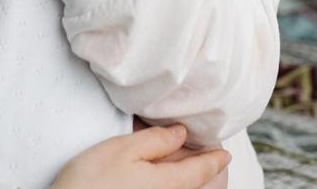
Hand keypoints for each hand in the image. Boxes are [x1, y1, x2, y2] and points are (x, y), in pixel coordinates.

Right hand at [51, 124, 230, 188]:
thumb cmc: (91, 181)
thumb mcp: (124, 150)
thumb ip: (156, 140)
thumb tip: (181, 133)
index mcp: (166, 185)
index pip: (200, 172)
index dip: (214, 160)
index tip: (225, 153)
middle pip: (190, 185)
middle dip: (199, 169)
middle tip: (202, 151)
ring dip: (182, 176)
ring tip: (178, 158)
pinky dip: (166, 181)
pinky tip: (153, 171)